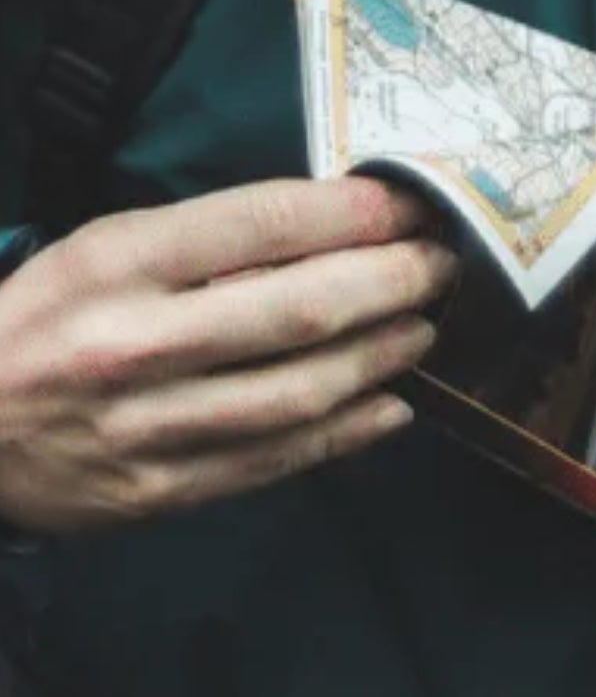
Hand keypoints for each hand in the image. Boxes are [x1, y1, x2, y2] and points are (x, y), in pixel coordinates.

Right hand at [0, 177, 457, 533]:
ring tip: (425, 327)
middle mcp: (135, 344)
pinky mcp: (158, 492)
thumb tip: (335, 223)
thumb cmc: (49, 316)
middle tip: (445, 262)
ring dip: (384, 354)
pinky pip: (276, 460)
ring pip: (301, 390)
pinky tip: (392, 405)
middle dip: (395, 280)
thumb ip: (211, 237)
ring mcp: (147, 428)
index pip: (265, 224)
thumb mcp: (110, 246)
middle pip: (302, 307)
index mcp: (121, 263)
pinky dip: (348, 432)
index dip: (357, 213)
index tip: (413, 204)